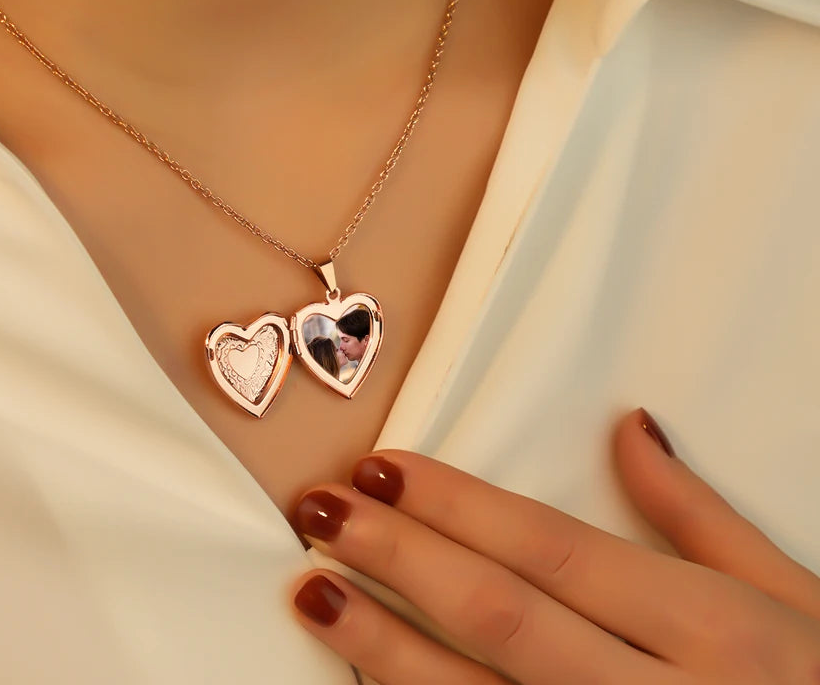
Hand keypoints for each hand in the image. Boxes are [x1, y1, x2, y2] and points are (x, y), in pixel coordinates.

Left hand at [290, 408, 819, 683]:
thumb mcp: (794, 598)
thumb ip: (700, 516)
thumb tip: (629, 428)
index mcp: (712, 630)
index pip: (554, 550)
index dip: (459, 508)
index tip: (382, 469)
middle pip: (503, 617)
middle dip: (403, 560)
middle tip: (322, 511)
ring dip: (387, 650)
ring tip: (315, 596)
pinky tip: (370, 684)